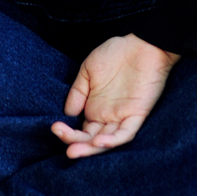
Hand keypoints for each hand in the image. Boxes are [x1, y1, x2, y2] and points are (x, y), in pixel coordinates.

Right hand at [51, 33, 179, 157]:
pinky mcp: (137, 114)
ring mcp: (122, 117)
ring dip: (91, 148)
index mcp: (95, 109)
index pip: (81, 130)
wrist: (142, 44)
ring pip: (106, 141)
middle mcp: (108, 117)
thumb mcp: (88, 70)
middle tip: (64, 144)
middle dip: (76, 144)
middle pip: (91, 139)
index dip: (68, 133)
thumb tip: (67, 114)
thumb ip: (77, 92)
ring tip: (75, 151)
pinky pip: (126, 133)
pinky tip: (99, 142)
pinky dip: (113, 140)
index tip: (54, 127)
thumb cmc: (115, 53)